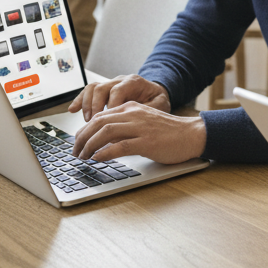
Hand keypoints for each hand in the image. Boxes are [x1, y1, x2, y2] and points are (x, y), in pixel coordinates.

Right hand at [68, 74, 170, 121]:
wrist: (157, 92)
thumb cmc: (158, 100)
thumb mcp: (160, 105)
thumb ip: (147, 112)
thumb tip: (131, 125)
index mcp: (134, 82)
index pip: (117, 91)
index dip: (111, 107)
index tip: (110, 123)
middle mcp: (120, 81)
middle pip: (101, 88)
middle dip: (95, 107)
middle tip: (94, 124)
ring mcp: (110, 84)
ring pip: (92, 88)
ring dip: (87, 105)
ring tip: (87, 121)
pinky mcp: (104, 91)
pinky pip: (88, 91)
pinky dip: (80, 100)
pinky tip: (73, 110)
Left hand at [72, 102, 206, 164]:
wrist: (191, 134)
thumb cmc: (169, 133)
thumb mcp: (143, 123)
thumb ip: (125, 127)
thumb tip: (103, 141)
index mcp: (131, 108)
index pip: (100, 115)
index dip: (85, 129)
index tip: (78, 141)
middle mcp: (133, 114)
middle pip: (99, 122)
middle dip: (82, 137)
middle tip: (75, 151)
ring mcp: (140, 127)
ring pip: (106, 132)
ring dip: (90, 145)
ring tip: (83, 156)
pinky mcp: (147, 142)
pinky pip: (120, 145)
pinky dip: (105, 152)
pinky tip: (98, 159)